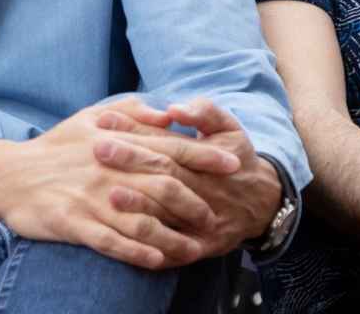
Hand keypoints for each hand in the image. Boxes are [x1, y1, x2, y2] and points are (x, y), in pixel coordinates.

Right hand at [0, 99, 209, 269]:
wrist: (8, 175)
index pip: (167, 148)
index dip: (203, 155)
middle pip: (162, 185)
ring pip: (142, 220)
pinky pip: (112, 242)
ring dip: (173, 236)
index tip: (233, 163)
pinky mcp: (74, 224)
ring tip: (196, 249)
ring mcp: (90, 198)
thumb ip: (131, 113)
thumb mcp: (90, 118)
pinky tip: (159, 261)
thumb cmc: (55, 147)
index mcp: (114, 142)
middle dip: (196, 201)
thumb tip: (168, 114)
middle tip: (218, 216)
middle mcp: (107, 169)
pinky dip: (138, 252)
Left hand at [96, 98, 282, 256]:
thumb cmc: (236, 157)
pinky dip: (149, 245)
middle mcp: (206, 190)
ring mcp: (203, 221)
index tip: (104, 121)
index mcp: (208, 158)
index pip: (167, 143)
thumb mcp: (228, 127)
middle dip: (131, 161)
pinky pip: (173, 249)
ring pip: (168, 214)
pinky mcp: (200, 247)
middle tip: (97, 148)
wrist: (262, 203)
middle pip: (165, 175)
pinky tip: (124, 237)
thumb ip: (204, 112)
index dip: (136, 132)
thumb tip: (174, 109)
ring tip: (109, 192)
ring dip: (139, 205)